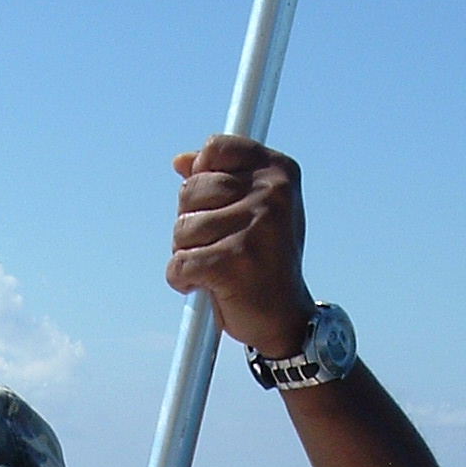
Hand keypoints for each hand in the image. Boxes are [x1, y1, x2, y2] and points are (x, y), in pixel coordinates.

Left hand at [167, 135, 315, 355]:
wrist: (285, 318)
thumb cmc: (265, 261)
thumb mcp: (254, 210)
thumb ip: (221, 179)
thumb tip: (181, 161)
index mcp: (279, 173)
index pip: (215, 148)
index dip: (201, 176)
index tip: (214, 205)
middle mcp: (271, 195)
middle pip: (191, 190)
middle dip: (191, 221)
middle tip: (215, 245)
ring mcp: (254, 228)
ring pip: (182, 228)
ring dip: (186, 253)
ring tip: (213, 268)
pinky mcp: (233, 263)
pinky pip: (180, 263)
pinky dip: (181, 279)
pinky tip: (202, 286)